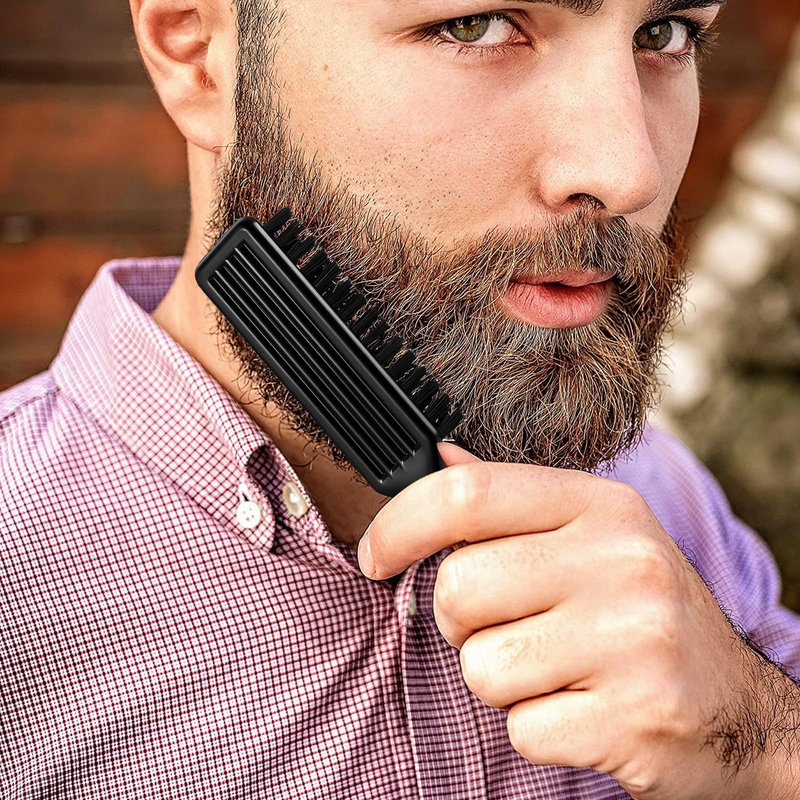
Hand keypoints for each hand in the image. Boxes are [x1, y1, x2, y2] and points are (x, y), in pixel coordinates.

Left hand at [357, 443, 776, 799]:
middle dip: (464, 621)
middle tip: (514, 625)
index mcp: (601, 505)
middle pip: (458, 588)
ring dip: (501, 679)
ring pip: (481, 667)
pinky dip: (537, 727)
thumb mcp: (591, 533)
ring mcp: (633, 639)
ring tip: (556, 667)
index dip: (400, 525)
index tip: (376, 554)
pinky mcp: (635, 718)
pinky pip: (521, 728)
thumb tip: (440, 457)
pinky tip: (584, 707)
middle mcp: (622, 560)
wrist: (734, 704)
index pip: (467, 494)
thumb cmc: (641, 609)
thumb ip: (510, 497)